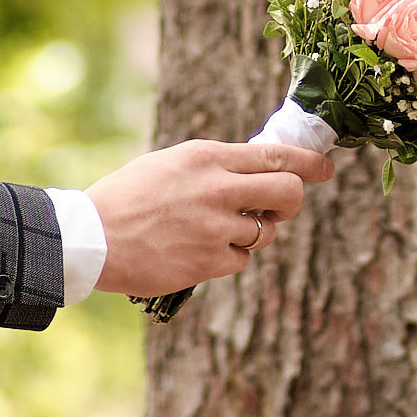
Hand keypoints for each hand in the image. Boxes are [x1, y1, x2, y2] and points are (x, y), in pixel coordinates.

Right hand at [87, 140, 336, 296]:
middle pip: (289, 192)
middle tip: (280, 208)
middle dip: (293, 201)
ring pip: (267, 231)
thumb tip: (262, 168)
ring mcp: (215, 227)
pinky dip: (229, 257)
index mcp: (208, 156)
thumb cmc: (129, 196)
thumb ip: (218, 164)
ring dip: (253, 233)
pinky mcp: (208, 261)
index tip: (326, 169)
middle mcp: (218, 188)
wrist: (90, 237)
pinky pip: (242, 260)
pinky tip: (200, 251)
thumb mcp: (174, 162)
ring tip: (216, 230)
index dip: (311, 163)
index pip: (278, 154)